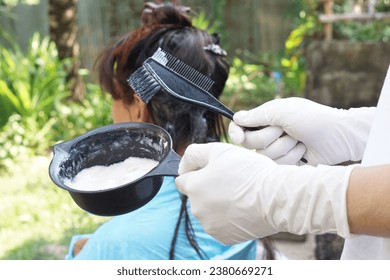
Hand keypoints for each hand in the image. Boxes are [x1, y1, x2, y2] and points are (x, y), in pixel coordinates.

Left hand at [176, 142, 354, 244]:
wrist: (277, 197)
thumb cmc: (250, 172)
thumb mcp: (219, 150)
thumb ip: (194, 154)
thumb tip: (183, 165)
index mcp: (193, 187)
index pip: (182, 180)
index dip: (195, 172)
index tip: (211, 171)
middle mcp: (197, 209)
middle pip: (196, 196)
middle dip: (208, 188)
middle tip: (231, 180)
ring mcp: (210, 226)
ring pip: (209, 211)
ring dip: (218, 204)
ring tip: (240, 195)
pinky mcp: (224, 237)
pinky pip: (221, 225)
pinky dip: (228, 218)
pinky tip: (243, 208)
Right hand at [229, 97, 375, 165]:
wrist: (337, 136)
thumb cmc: (311, 118)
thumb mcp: (282, 111)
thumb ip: (256, 116)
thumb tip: (235, 118)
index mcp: (265, 119)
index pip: (240, 127)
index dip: (236, 133)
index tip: (238, 138)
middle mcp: (268, 134)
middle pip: (250, 143)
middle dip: (269, 137)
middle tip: (285, 130)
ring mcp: (277, 150)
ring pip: (264, 157)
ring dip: (283, 147)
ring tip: (299, 140)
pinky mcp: (285, 164)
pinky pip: (276, 167)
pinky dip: (291, 158)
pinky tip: (303, 151)